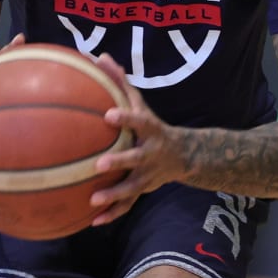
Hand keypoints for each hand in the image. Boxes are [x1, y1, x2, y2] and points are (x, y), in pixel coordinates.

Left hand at [86, 53, 186, 224]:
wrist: (185, 156)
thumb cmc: (152, 127)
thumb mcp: (142, 104)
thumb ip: (121, 83)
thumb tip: (100, 56)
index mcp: (151, 131)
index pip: (139, 121)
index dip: (126, 119)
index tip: (108, 115)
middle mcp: (152, 154)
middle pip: (136, 159)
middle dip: (120, 162)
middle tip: (98, 164)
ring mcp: (149, 175)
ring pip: (132, 188)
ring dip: (114, 195)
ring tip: (93, 200)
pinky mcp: (144, 190)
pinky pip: (127, 205)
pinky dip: (112, 213)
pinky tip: (93, 221)